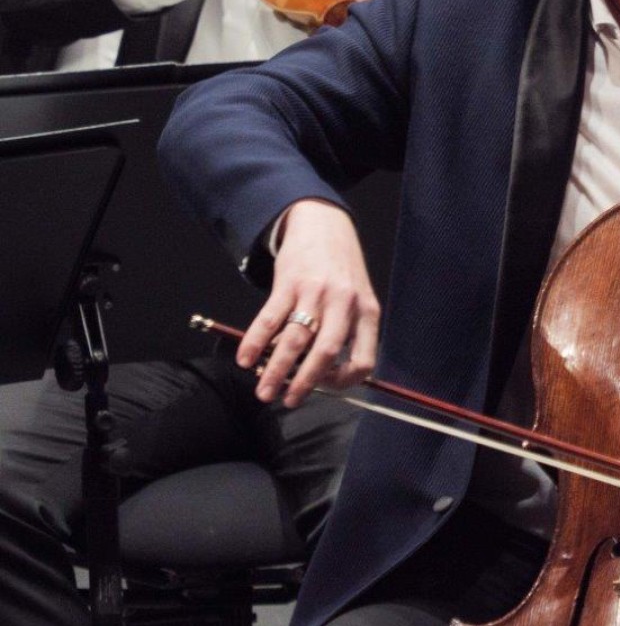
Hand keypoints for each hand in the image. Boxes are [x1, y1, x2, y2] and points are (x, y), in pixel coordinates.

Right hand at [237, 199, 380, 406]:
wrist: (323, 224)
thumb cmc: (342, 270)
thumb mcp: (357, 298)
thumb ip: (348, 331)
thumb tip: (323, 375)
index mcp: (367, 312)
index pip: (364, 359)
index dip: (345, 380)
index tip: (326, 386)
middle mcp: (344, 303)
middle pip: (326, 353)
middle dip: (305, 383)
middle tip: (288, 401)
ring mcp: (316, 292)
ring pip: (294, 341)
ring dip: (276, 370)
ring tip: (263, 391)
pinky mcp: (289, 283)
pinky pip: (269, 320)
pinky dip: (254, 343)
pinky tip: (245, 359)